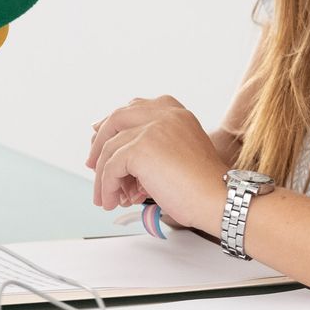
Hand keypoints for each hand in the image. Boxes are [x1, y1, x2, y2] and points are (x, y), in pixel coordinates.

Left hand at [88, 96, 226, 232]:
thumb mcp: (179, 152)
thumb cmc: (202, 184)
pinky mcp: (140, 147)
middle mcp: (164, 113)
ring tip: (108, 197)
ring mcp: (152, 127)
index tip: (101, 140)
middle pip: (116, 119)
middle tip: (92, 165)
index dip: (114, 124)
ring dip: (103, 176)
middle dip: (99, 142)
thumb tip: (117, 151)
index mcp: (176, 111)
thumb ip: (153, 144)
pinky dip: (107, 187)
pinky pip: (110, 167)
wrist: (217, 197)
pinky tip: (114, 200)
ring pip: (109, 148)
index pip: (134, 108)